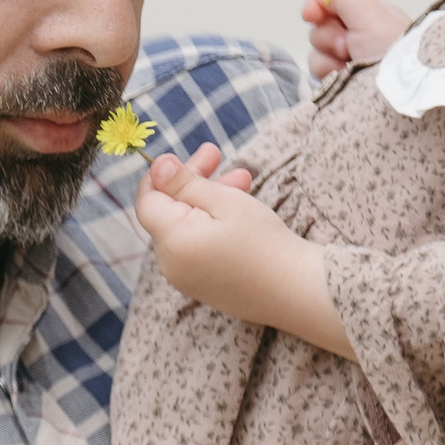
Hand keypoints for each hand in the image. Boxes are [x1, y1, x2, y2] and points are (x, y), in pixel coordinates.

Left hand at [135, 151, 346, 353]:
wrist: (298, 291)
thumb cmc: (264, 242)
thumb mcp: (224, 201)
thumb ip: (184, 183)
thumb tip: (156, 166)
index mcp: (171, 242)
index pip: (147, 202)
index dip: (160, 175)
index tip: (184, 155)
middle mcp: (170, 264)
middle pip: (168, 213)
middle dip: (191, 181)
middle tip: (216, 153)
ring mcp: (186, 279)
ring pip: (186, 228)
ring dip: (207, 200)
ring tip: (243, 178)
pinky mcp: (203, 287)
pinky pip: (197, 248)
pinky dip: (210, 225)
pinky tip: (237, 210)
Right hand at [301, 0, 413, 77]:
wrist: (402, 94)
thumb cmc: (391, 51)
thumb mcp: (372, 13)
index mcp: (368, 13)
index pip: (329, 0)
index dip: (317, 6)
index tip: (312, 15)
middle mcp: (357, 35)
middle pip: (320, 26)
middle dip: (329, 38)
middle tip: (348, 48)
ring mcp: (348, 60)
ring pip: (316, 51)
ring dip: (328, 59)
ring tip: (349, 67)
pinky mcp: (341, 81)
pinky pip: (317, 72)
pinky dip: (327, 74)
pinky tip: (344, 78)